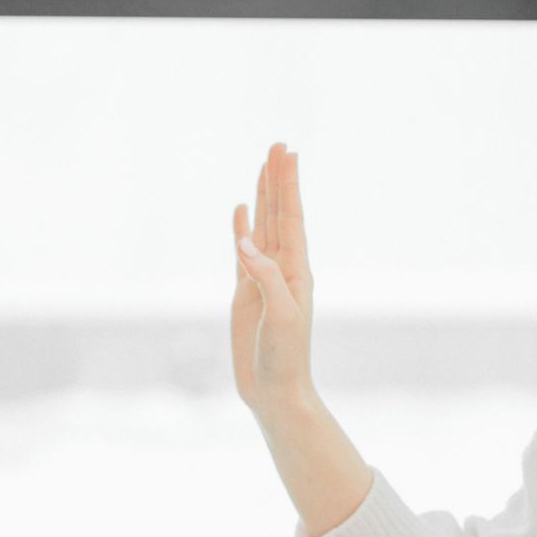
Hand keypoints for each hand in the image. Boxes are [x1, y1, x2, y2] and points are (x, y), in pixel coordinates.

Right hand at [227, 143, 372, 536]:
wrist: (276, 391)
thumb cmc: (285, 358)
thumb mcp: (281, 316)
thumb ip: (266, 277)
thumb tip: (244, 242)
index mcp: (297, 271)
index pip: (291, 218)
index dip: (288, 185)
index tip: (287, 153)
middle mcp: (282, 269)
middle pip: (279, 214)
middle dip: (277, 179)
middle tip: (277, 145)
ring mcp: (263, 279)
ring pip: (262, 227)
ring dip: (263, 196)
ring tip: (262, 165)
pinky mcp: (246, 292)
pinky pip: (242, 251)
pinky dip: (240, 227)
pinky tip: (239, 209)